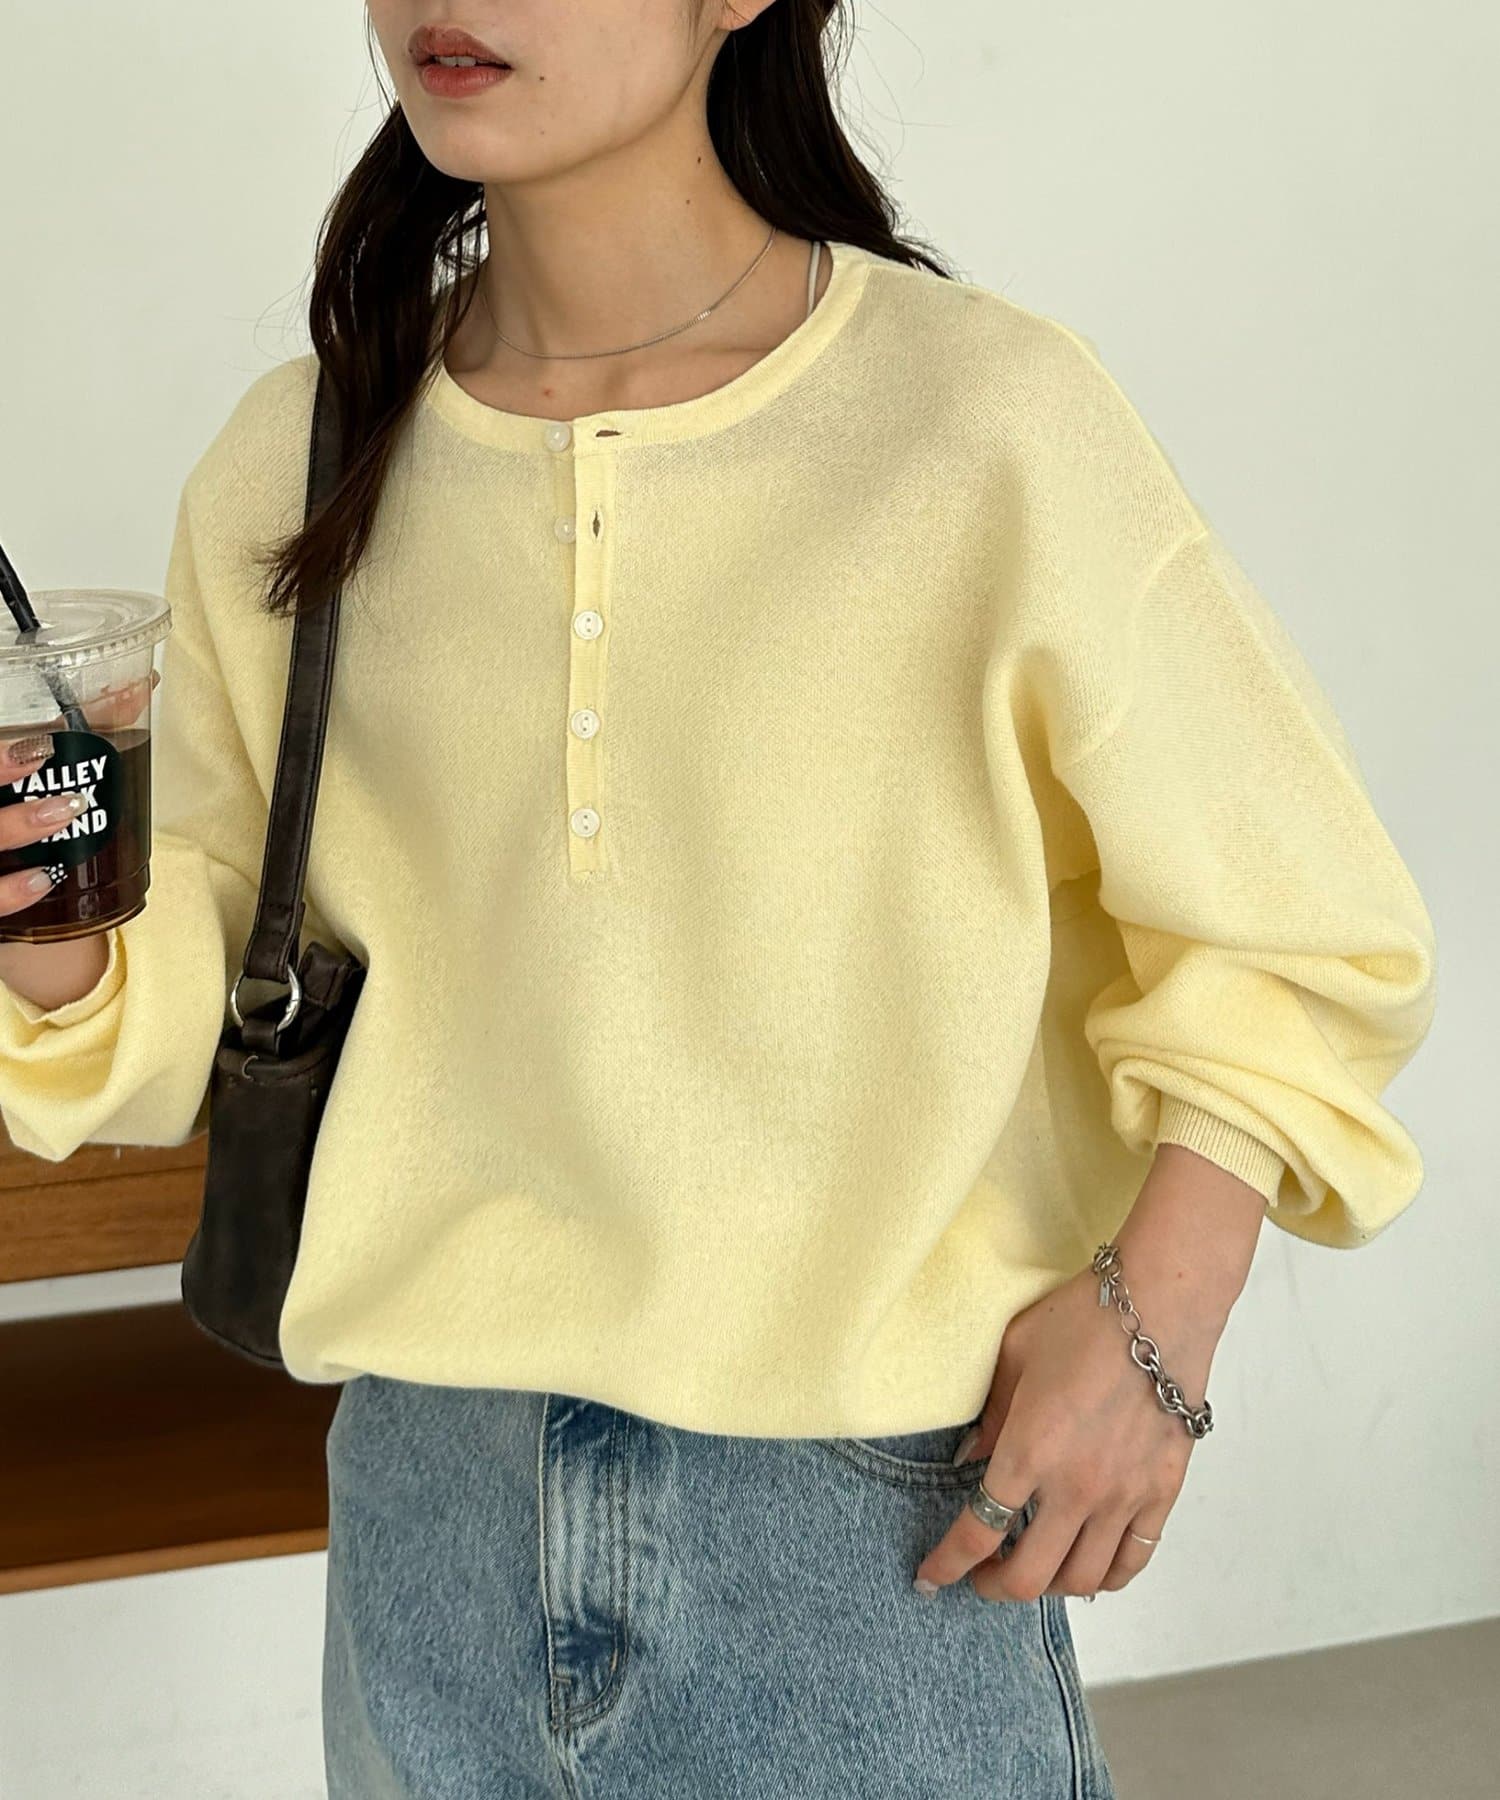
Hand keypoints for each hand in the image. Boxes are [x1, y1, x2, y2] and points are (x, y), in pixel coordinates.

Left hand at [913, 1147, 1262, 1603]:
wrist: (1162, 1304)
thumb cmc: (1084, 1317)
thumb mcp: (1015, 1353)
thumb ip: (990, 1415)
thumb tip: (972, 1459)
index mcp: (1030, 1450)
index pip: (978, 1532)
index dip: (948, 1564)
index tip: (931, 1578)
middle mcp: (1077, 1486)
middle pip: (1030, 1576)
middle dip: (994, 1586)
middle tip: (980, 1577)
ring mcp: (1125, 1495)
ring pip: (1083, 1579)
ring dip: (1050, 1585)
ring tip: (1033, 1567)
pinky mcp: (1162, 1492)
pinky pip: (1134, 1559)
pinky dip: (1106, 1577)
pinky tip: (1088, 1567)